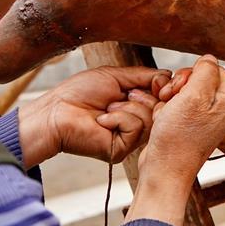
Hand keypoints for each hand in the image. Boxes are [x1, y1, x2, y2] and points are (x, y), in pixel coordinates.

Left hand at [18, 66, 171, 167]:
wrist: (56, 111)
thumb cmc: (78, 92)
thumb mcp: (116, 76)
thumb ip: (145, 75)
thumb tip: (168, 76)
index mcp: (135, 104)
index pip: (164, 95)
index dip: (164, 86)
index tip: (157, 82)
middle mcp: (136, 122)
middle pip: (162, 107)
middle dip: (143, 95)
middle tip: (123, 94)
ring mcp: (130, 138)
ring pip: (150, 117)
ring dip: (128, 107)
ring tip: (108, 107)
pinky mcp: (122, 150)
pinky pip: (136, 128)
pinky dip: (119, 118)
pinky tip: (103, 120)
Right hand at [125, 55, 224, 225]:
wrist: (163, 171)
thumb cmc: (178, 139)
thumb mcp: (194, 96)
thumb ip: (205, 71)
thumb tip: (208, 58)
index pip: (213, 69)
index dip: (192, 73)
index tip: (181, 86)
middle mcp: (220, 111)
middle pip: (198, 79)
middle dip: (179, 86)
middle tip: (170, 97)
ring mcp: (204, 120)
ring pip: (182, 93)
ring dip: (169, 100)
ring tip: (166, 113)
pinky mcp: (188, 128)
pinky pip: (174, 107)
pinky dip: (165, 112)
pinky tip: (162, 122)